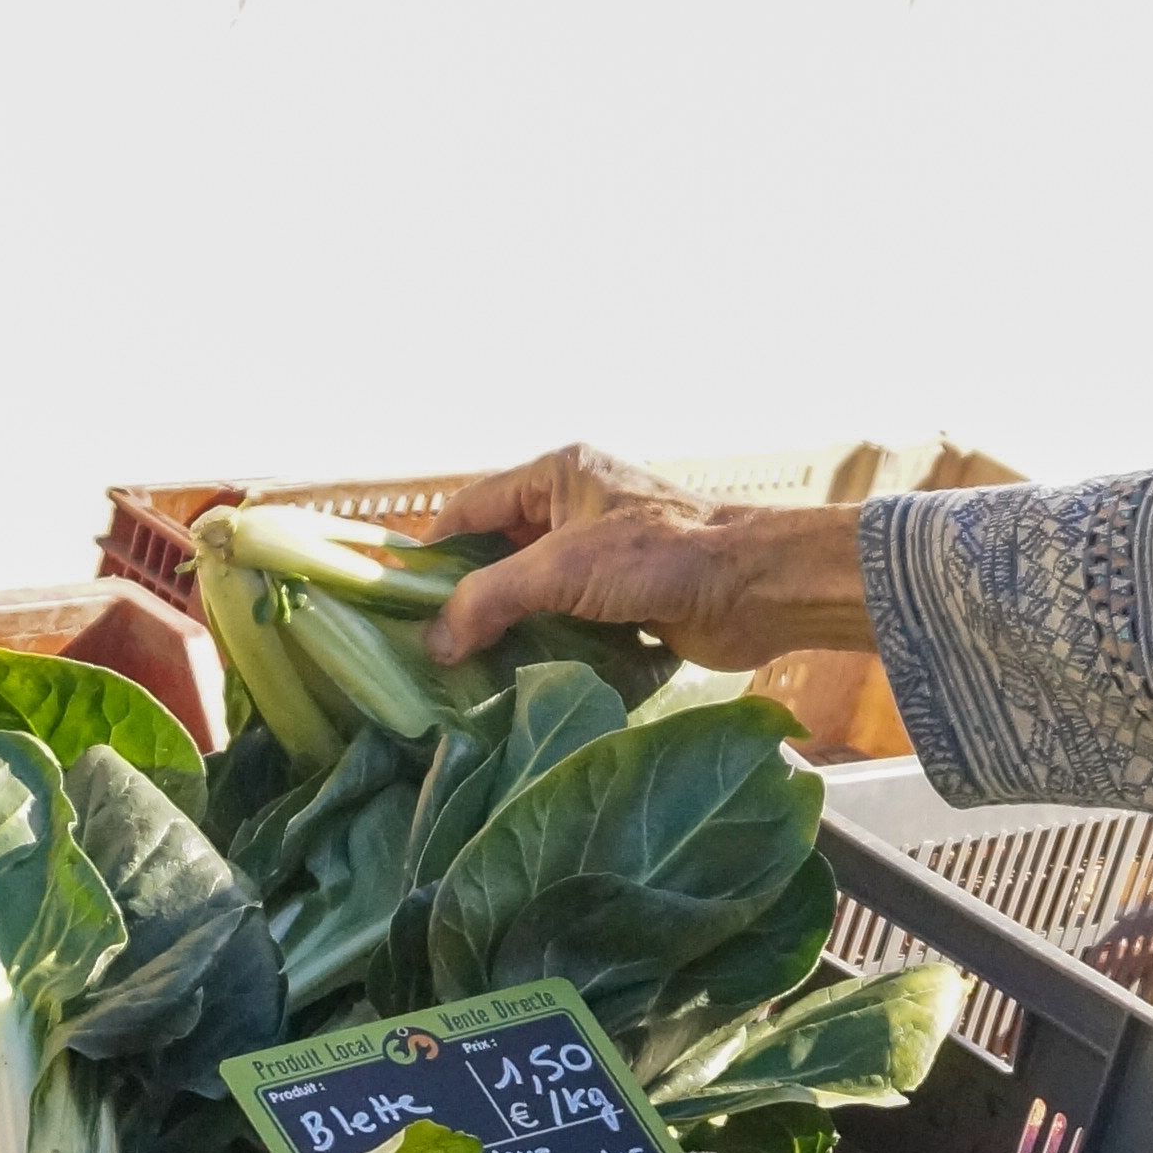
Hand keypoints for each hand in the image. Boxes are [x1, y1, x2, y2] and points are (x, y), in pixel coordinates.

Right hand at [424, 446, 876, 671]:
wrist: (753, 589)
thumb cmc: (660, 557)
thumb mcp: (560, 569)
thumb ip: (490, 599)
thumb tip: (435, 642)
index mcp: (557, 474)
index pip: (470, 508)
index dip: (432, 553)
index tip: (398, 601)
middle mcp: (574, 507)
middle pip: (496, 552)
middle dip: (465, 596)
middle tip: (426, 647)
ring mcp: (599, 555)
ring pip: (529, 590)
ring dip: (503, 627)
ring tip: (461, 672)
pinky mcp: (621, 599)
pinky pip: (563, 620)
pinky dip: (540, 644)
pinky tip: (514, 678)